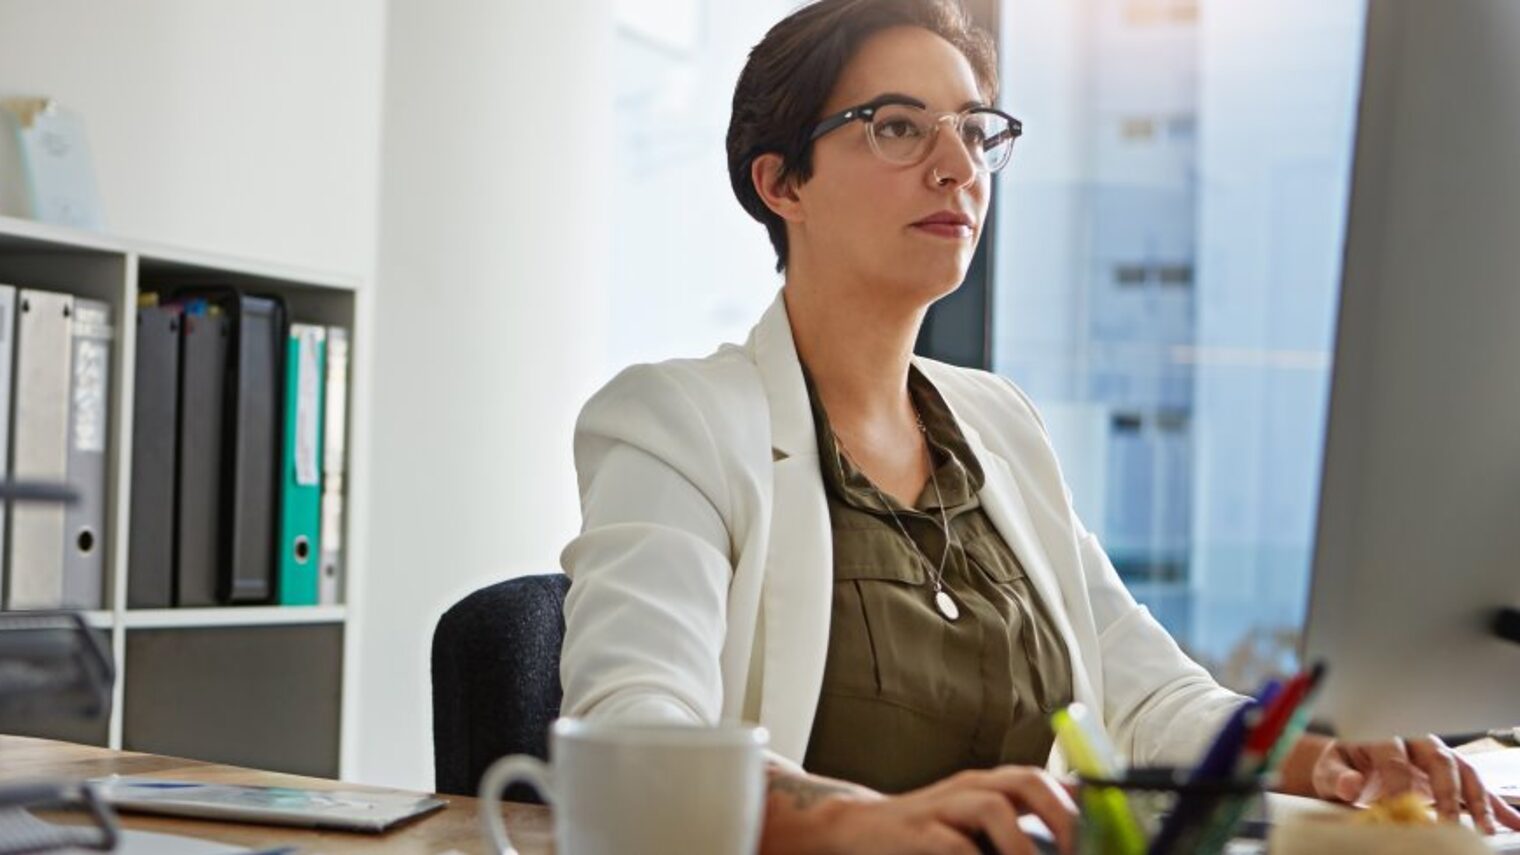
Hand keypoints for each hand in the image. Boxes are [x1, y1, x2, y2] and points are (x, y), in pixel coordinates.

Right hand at [819, 767, 1076, 854]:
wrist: (857, 831)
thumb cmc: (928, 834)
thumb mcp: (977, 827)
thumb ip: (1019, 826)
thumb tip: (1075, 832)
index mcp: (992, 786)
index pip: (1046, 779)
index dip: (1082, 801)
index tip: (1109, 831)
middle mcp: (972, 787)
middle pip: (1025, 780)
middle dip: (1060, 816)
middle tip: (1078, 852)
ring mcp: (943, 806)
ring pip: (992, 805)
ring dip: (1023, 844)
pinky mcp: (917, 832)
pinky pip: (953, 845)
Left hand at [1310, 735, 1519, 833]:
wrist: (1349, 765)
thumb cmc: (1341, 767)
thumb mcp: (1330, 770)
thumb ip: (1337, 776)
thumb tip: (1351, 783)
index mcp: (1382, 738)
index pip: (1394, 757)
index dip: (1397, 783)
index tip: (1398, 809)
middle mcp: (1415, 743)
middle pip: (1438, 760)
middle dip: (1446, 791)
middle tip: (1448, 822)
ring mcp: (1436, 758)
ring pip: (1463, 772)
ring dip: (1477, 800)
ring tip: (1485, 828)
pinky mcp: (1449, 775)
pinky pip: (1476, 786)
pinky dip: (1496, 804)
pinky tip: (1512, 822)